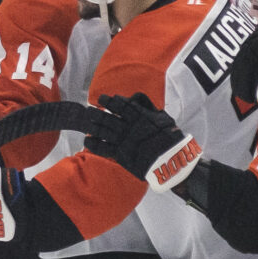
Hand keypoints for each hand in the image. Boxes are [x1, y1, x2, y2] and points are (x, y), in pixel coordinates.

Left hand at [87, 93, 201, 191]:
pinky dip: (93, 144)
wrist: (170, 159)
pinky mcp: (120, 154)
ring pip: (102, 131)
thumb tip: (137, 99)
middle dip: (97, 113)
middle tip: (90, 110)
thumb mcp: (163, 118)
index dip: (110, 101)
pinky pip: (102, 148)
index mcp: (138, 117)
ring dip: (92, 126)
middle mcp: (128, 127)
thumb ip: (148, 108)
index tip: (102, 98)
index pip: (120, 106)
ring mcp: (123, 140)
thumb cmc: (170, 138)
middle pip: (107, 117)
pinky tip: (87, 140)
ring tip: (87, 122)